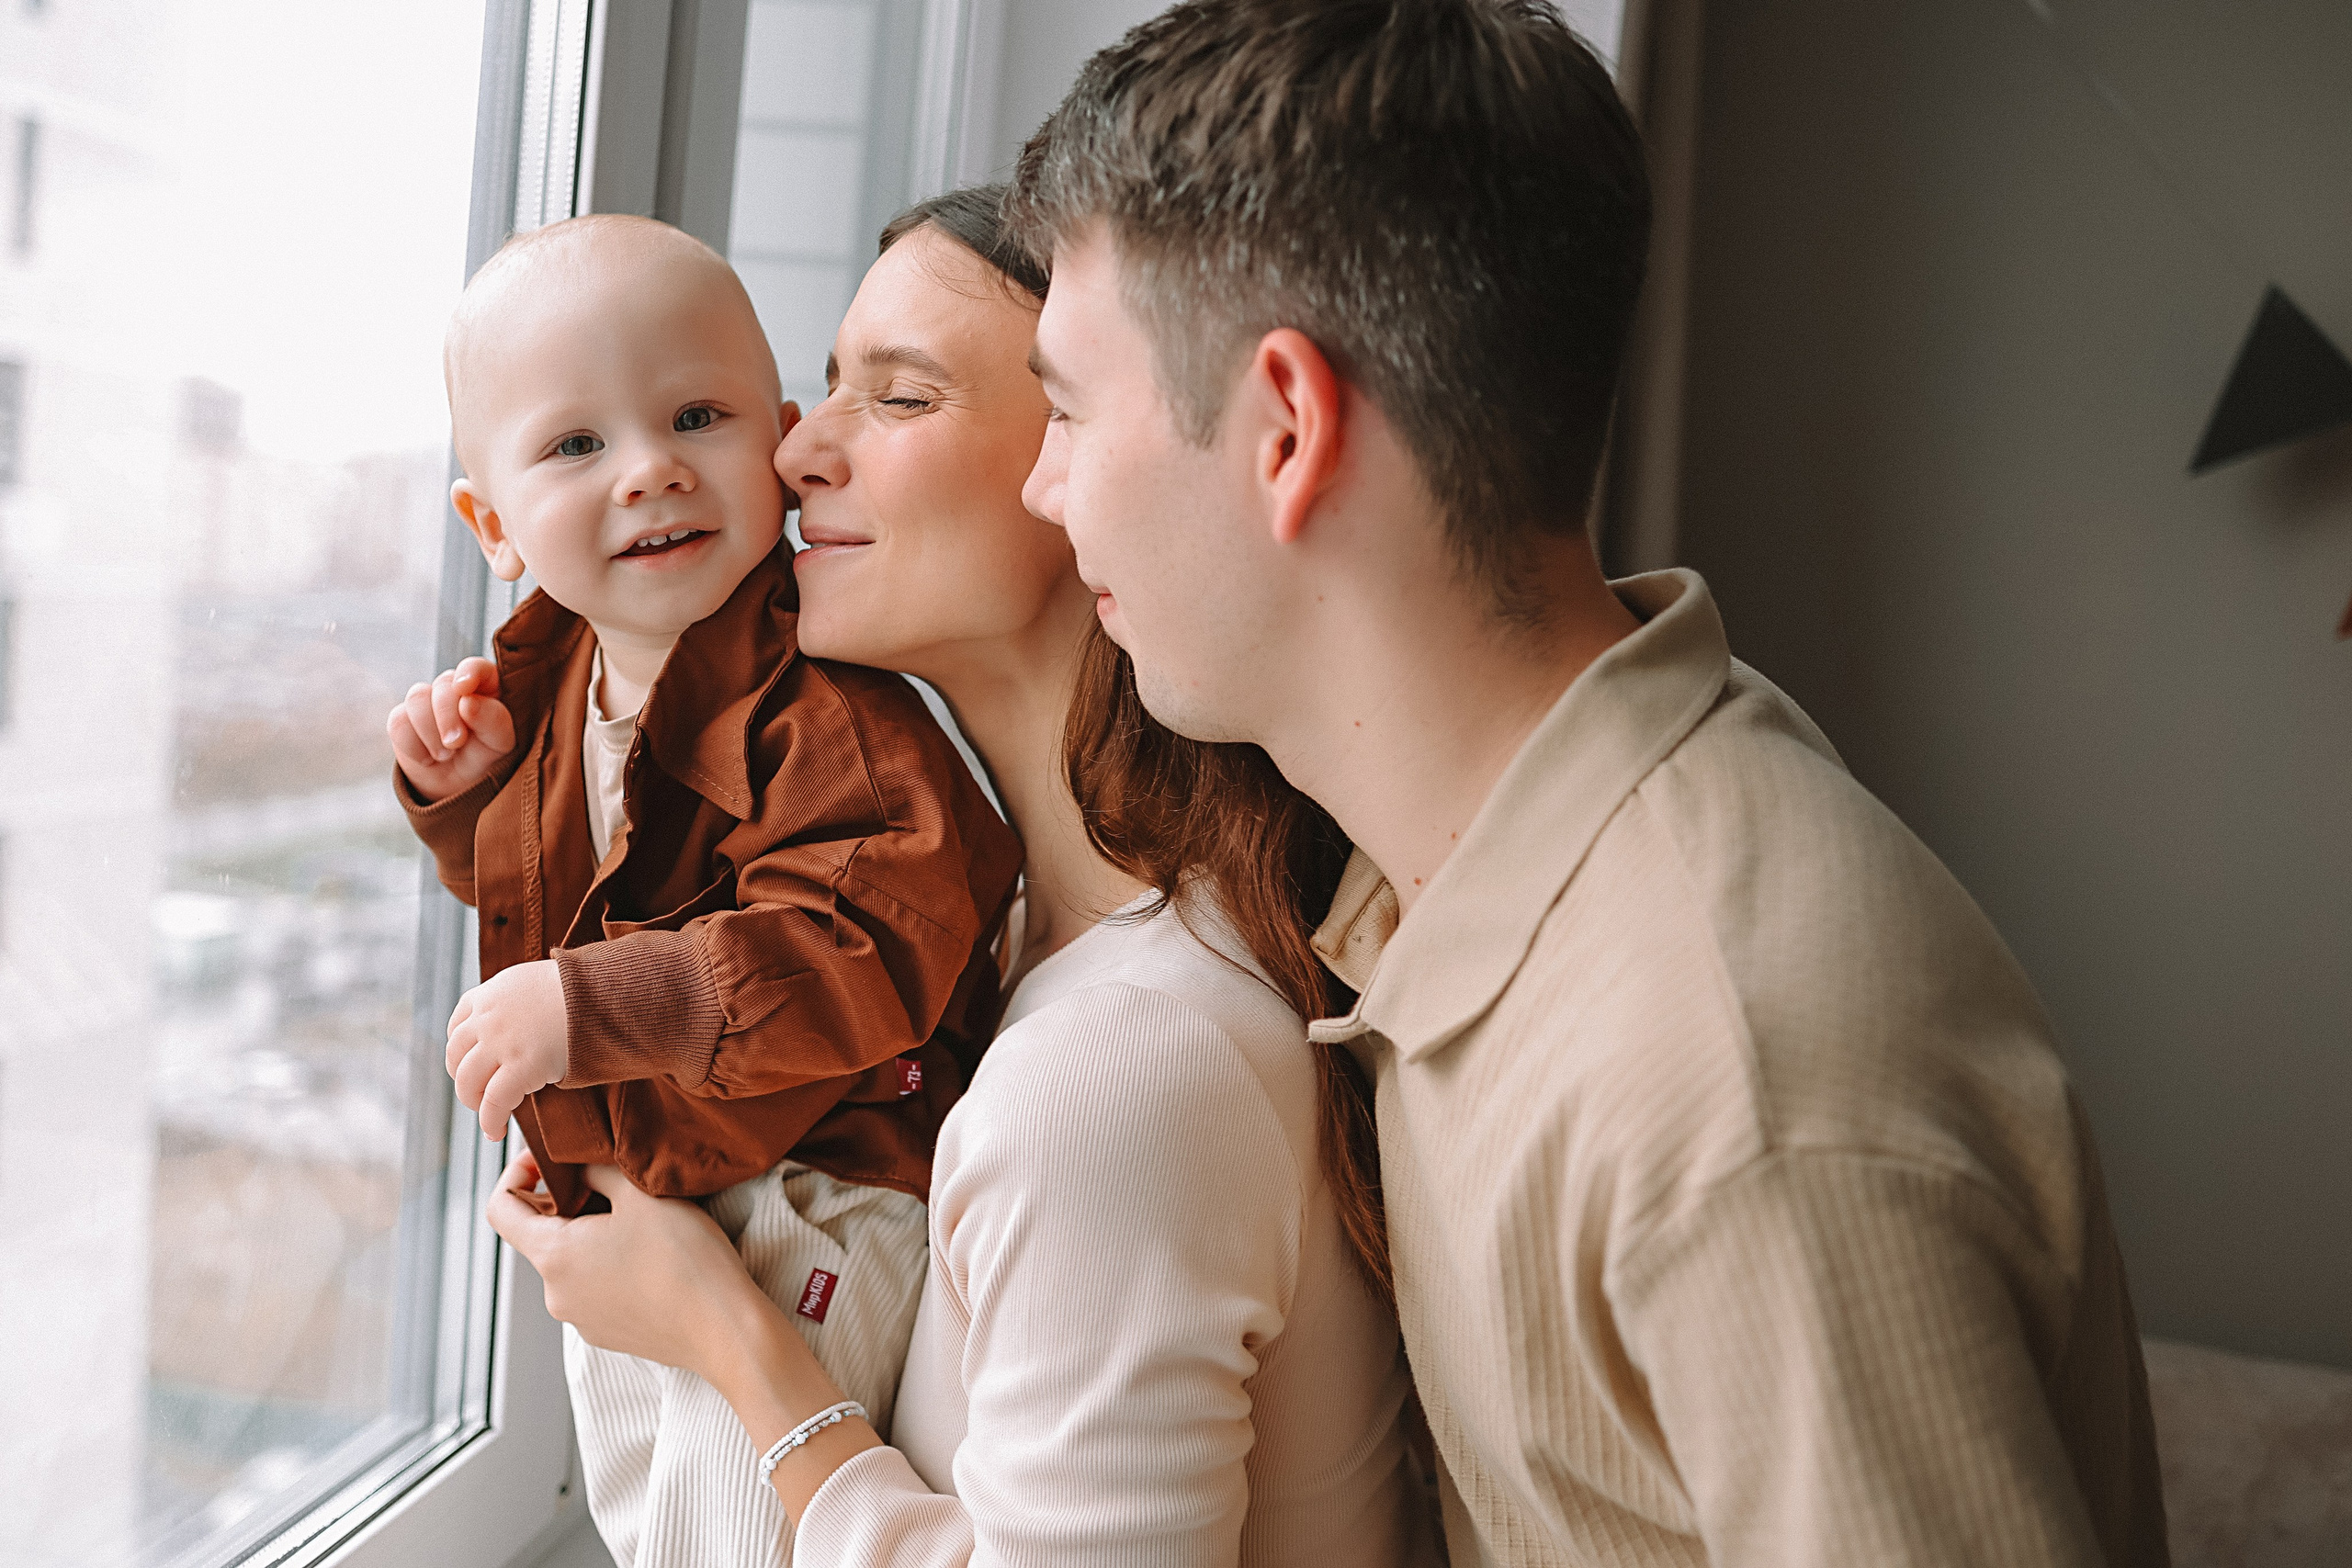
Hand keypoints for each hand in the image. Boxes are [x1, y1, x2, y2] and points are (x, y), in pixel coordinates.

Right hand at [390, 657, 515, 801]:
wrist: (456, 785)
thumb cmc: (484, 757)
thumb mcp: (500, 744)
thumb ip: (493, 720)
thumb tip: (468, 701)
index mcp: (485, 687)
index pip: (477, 666)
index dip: (469, 672)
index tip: (464, 689)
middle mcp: (454, 688)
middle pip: (443, 685)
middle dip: (447, 717)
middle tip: (456, 744)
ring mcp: (426, 700)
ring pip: (417, 698)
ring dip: (430, 732)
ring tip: (444, 755)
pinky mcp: (402, 717)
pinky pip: (399, 722)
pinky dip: (413, 746)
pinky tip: (427, 759)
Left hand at [446, 959, 568, 1138]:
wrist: (605, 994)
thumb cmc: (585, 991)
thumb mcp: (538, 982)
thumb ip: (518, 1002)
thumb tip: (522, 1026)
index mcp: (492, 993)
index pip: (457, 1025)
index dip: (461, 1051)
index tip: (471, 1065)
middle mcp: (489, 1016)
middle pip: (456, 1056)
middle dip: (464, 1080)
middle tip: (479, 1094)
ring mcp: (502, 1042)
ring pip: (468, 1081)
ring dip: (474, 1102)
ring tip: (489, 1114)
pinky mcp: (521, 1066)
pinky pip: (494, 1102)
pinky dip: (490, 1121)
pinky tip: (495, 1132)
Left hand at [488, 1158, 879, 1516]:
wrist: (724, 1329)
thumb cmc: (685, 1259)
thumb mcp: (641, 1193)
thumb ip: (598, 1170)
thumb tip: (580, 1168)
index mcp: (552, 1254)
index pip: (500, 1209)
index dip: (517, 1175)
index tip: (550, 1162)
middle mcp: (555, 1293)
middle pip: (540, 1236)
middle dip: (568, 1204)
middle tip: (612, 1184)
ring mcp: (581, 1319)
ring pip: (572, 1263)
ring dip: (594, 1237)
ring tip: (642, 1223)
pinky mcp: (608, 1334)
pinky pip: (595, 1291)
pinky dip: (611, 1268)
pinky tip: (654, 1260)